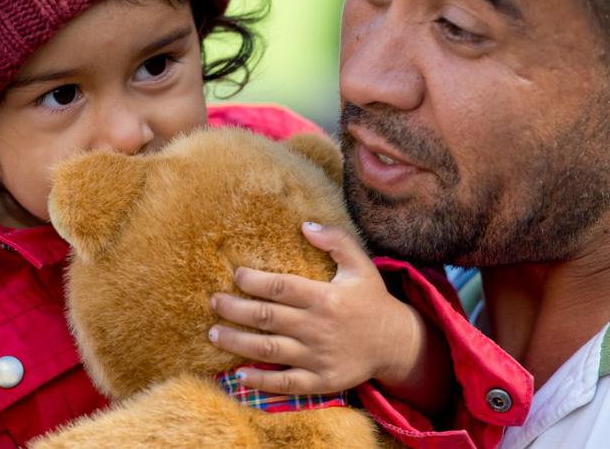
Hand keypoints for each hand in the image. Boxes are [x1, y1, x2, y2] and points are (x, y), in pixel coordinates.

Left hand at [208, 222, 424, 395]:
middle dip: (234, 309)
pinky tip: (239, 375)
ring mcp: (318, 356)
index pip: (280, 287)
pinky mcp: (321, 381)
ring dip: (237, 343)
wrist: (395, 342)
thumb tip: (305, 225)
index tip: (236, 275)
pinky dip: (261, 381)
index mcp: (325, 297)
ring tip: (214, 334)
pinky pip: (286, 383)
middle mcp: (317, 327)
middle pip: (266, 317)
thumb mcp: (360, 264)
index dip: (253, 281)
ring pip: (268, 349)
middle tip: (214, 302)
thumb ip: (336, 240)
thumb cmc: (372, 299)